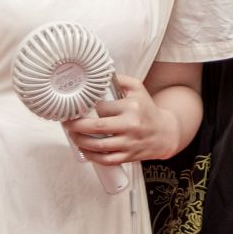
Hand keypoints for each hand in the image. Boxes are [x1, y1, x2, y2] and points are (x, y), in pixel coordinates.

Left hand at [61, 74, 179, 166]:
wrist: (164, 133)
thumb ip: (119, 79)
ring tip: (73, 135)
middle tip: (67, 123)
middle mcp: (131, 125)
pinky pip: (106, 159)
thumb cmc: (147, 110)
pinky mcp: (128, 156)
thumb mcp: (138, 88)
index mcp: (131, 107)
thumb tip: (100, 74)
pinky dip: (92, 156)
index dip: (86, 108)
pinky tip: (85, 149)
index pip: (102, 107)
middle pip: (97, 127)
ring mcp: (129, 143)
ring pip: (99, 145)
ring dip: (80, 141)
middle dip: (76, 125)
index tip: (76, 107)